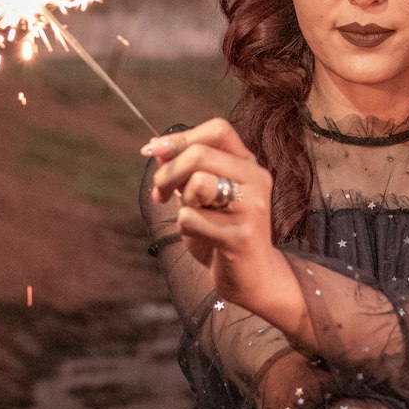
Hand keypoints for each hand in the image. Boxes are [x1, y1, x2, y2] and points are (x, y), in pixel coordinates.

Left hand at [140, 118, 282, 306]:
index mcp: (248, 165)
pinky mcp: (241, 235)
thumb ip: (184, 171)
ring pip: (197, 182)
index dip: (180, 137)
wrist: (252, 278)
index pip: (218, 130)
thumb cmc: (221, 234)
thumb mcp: (201, 196)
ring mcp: (252, 206)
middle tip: (159, 194)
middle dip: (167, 173)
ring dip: (182, 201)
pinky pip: (191, 218)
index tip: (151, 151)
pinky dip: (186, 228)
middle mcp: (256, 179)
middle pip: (199, 154)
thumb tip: (155, 148)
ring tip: (191, 218)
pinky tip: (202, 239)